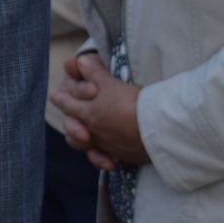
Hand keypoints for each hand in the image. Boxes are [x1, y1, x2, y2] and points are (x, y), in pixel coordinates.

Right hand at [51, 53, 145, 168]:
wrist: (155, 126)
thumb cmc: (131, 101)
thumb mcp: (110, 85)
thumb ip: (92, 71)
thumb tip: (74, 60)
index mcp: (82, 96)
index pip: (67, 93)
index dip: (77, 91)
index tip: (94, 91)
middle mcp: (83, 113)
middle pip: (69, 120)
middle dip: (74, 126)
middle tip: (85, 133)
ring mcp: (92, 131)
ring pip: (75, 138)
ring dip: (81, 141)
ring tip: (90, 142)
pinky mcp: (102, 146)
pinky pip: (92, 154)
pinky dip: (98, 158)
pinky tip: (110, 162)